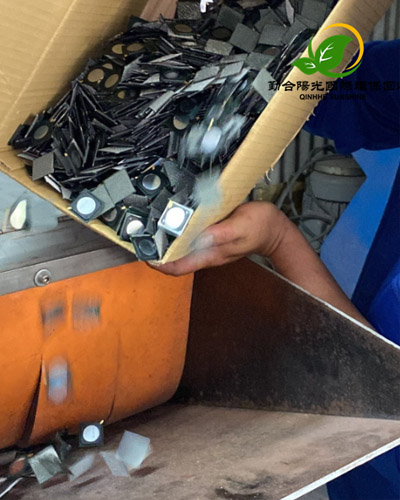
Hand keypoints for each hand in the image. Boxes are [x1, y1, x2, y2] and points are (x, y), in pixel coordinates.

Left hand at [153, 201, 287, 275]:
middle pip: (175, 259)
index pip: (178, 267)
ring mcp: (209, 246)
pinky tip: (174, 221)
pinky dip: (179, 232)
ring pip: (181, 249)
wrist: (274, 230)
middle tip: (142, 238)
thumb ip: (219, 234)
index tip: (145, 255)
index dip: (159, 264)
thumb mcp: (239, 227)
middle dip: (157, 251)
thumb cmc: (259, 228)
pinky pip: (190, 238)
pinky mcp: (211, 236)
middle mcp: (206, 253)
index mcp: (211, 254)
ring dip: (166, 242)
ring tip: (152, 229)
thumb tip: (196, 237)